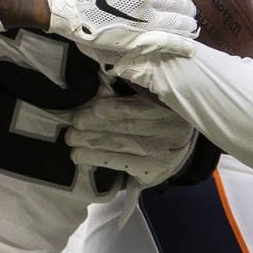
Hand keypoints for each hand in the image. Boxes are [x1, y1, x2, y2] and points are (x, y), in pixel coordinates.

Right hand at [44, 0, 196, 57]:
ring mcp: (141, 18)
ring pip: (176, 20)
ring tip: (191, 24)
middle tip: (189, 8)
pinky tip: (190, 46)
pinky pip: (166, 41)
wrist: (60, 1)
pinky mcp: (134, 38)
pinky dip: (181, 44)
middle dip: (186, 4)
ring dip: (187, 22)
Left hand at [66, 95, 197, 186]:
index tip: (95, 108)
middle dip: (96, 125)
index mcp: (166, 108)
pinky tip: (81, 156)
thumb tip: (101, 81)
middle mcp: (167, 131)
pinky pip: (121, 164)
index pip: (139, 108)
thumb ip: (132, 92)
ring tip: (71, 139)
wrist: (181, 148)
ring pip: (120, 147)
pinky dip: (99, 159)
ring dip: (91, 144)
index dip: (116, 108)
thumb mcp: (153, 100)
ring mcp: (160, 153)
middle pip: (126, 128)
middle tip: (73, 124)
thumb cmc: (159, 117)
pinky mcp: (152, 171)